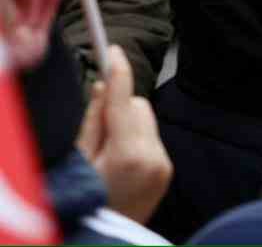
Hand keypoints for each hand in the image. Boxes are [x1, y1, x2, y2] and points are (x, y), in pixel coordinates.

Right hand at [76, 46, 171, 223]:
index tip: (115, 50)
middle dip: (118, 109)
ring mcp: (164, 165)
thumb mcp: (77, 162)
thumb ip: (92, 123)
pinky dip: (135, 143)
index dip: (118, 72)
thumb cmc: (82, 203)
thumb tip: (102, 87)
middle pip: (138, 106)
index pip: (124, 101)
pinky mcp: (167, 171)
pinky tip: (119, 166)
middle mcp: (154, 157)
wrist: (106, 239)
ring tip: (106, 156)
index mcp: (128, 154)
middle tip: (96, 132)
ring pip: (146, 121)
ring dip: (127, 126)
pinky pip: (151, 140)